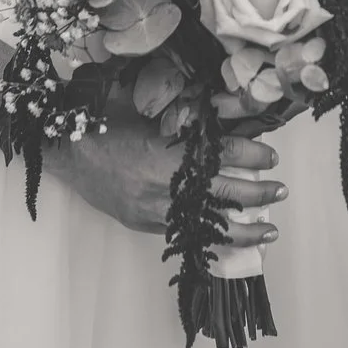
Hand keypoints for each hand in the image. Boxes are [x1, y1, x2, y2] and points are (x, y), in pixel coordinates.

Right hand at [54, 118, 285, 246]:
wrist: (67, 150)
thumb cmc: (106, 120)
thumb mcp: (149, 103)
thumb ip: (190, 108)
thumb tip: (234, 104)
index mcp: (165, 148)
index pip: (219, 154)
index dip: (249, 155)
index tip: (270, 155)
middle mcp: (162, 182)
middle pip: (219, 192)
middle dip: (255, 193)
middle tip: (280, 191)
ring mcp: (152, 207)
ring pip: (206, 223)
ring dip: (242, 229)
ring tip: (269, 231)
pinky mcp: (144, 221)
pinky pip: (184, 234)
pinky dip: (210, 240)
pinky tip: (231, 244)